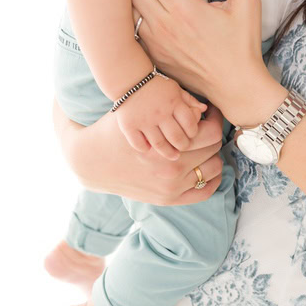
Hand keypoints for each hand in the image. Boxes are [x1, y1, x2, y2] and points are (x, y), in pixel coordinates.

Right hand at [53, 99, 227, 206]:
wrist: (91, 161)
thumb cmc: (116, 130)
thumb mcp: (141, 115)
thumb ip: (172, 108)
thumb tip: (203, 106)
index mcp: (167, 144)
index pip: (211, 132)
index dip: (214, 119)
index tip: (209, 114)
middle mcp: (172, 168)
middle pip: (214, 148)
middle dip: (212, 134)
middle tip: (206, 127)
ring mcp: (171, 187)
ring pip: (214, 168)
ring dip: (212, 155)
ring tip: (204, 145)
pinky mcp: (167, 199)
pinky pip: (204, 191)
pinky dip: (212, 179)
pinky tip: (208, 166)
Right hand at [114, 74, 205, 160]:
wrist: (128, 79)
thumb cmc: (155, 85)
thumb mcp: (175, 89)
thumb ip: (189, 100)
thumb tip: (204, 110)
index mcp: (174, 102)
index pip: (190, 124)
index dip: (193, 132)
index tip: (191, 134)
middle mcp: (160, 112)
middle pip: (177, 137)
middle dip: (183, 145)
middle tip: (183, 147)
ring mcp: (144, 121)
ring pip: (160, 144)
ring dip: (168, 152)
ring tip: (174, 155)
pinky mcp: (129, 126)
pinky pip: (139, 144)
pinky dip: (145, 149)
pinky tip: (150, 150)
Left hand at [125, 0, 286, 126]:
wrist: (235, 87)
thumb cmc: (242, 44)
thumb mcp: (247, 2)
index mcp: (183, 9)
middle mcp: (164, 25)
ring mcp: (155, 43)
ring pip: (127, 8)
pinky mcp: (153, 56)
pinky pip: (131, 28)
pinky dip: (128, 12)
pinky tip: (130, 3)